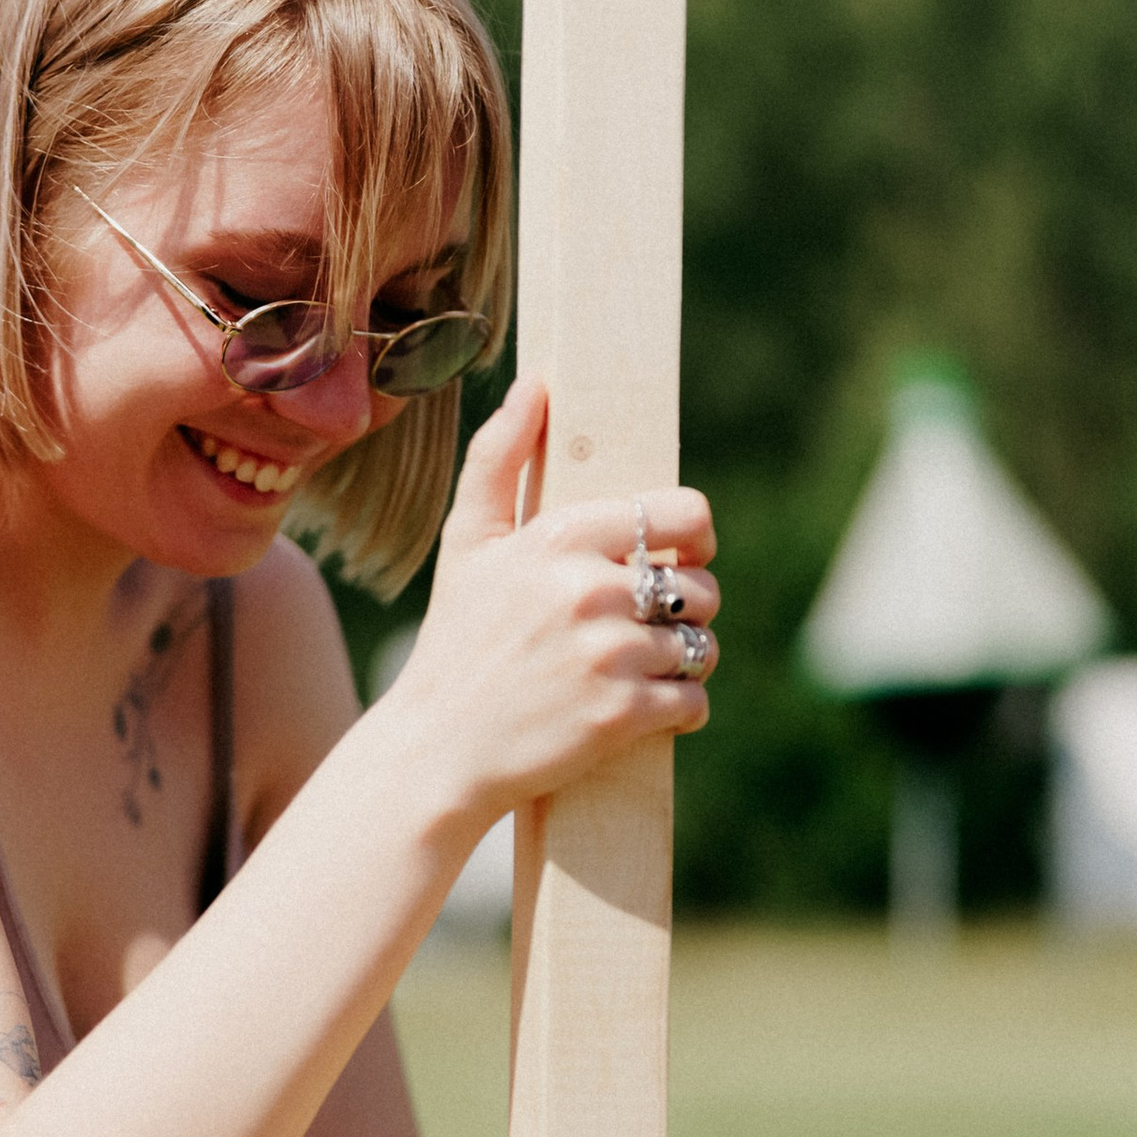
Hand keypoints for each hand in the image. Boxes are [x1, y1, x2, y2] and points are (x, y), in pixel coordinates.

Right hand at [393, 379, 719, 840]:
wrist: (434, 751)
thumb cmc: (455, 644)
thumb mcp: (467, 544)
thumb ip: (498, 459)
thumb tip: (536, 385)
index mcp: (560, 539)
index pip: (685, 515)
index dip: (695, 540)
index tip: (677, 561)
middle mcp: (589, 590)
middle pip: (702, 587)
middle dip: (685, 612)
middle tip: (646, 631)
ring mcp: (609, 655)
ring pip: (701, 647)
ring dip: (684, 664)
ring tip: (641, 673)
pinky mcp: (621, 716)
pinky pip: (693, 703)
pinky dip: (679, 711)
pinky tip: (642, 712)